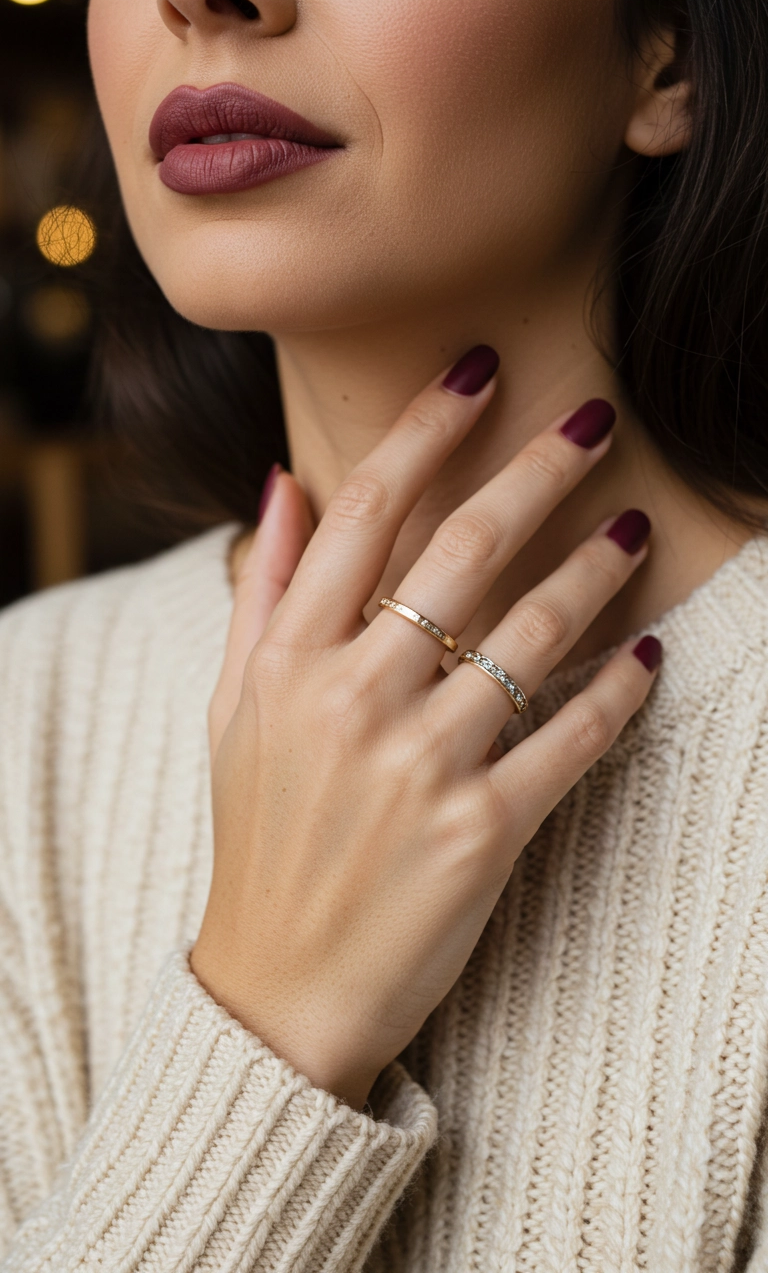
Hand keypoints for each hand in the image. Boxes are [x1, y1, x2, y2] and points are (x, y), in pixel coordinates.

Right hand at [191, 357, 657, 1110]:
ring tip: (632, 528)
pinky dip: (617, 690)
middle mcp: (354, 697)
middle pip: (464, 550)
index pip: (366, 509)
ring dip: (596, 569)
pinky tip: (646, 654)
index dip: (429, 428)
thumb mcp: (231, 709)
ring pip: (534, 633)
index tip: (479, 372)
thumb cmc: (259, 835)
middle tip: (592, 419)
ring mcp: (421, 764)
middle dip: (537, 471)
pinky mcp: (483, 831)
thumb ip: (261, 593)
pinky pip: (571, 737)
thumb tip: (283, 483)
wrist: (280, 985)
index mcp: (291, 659)